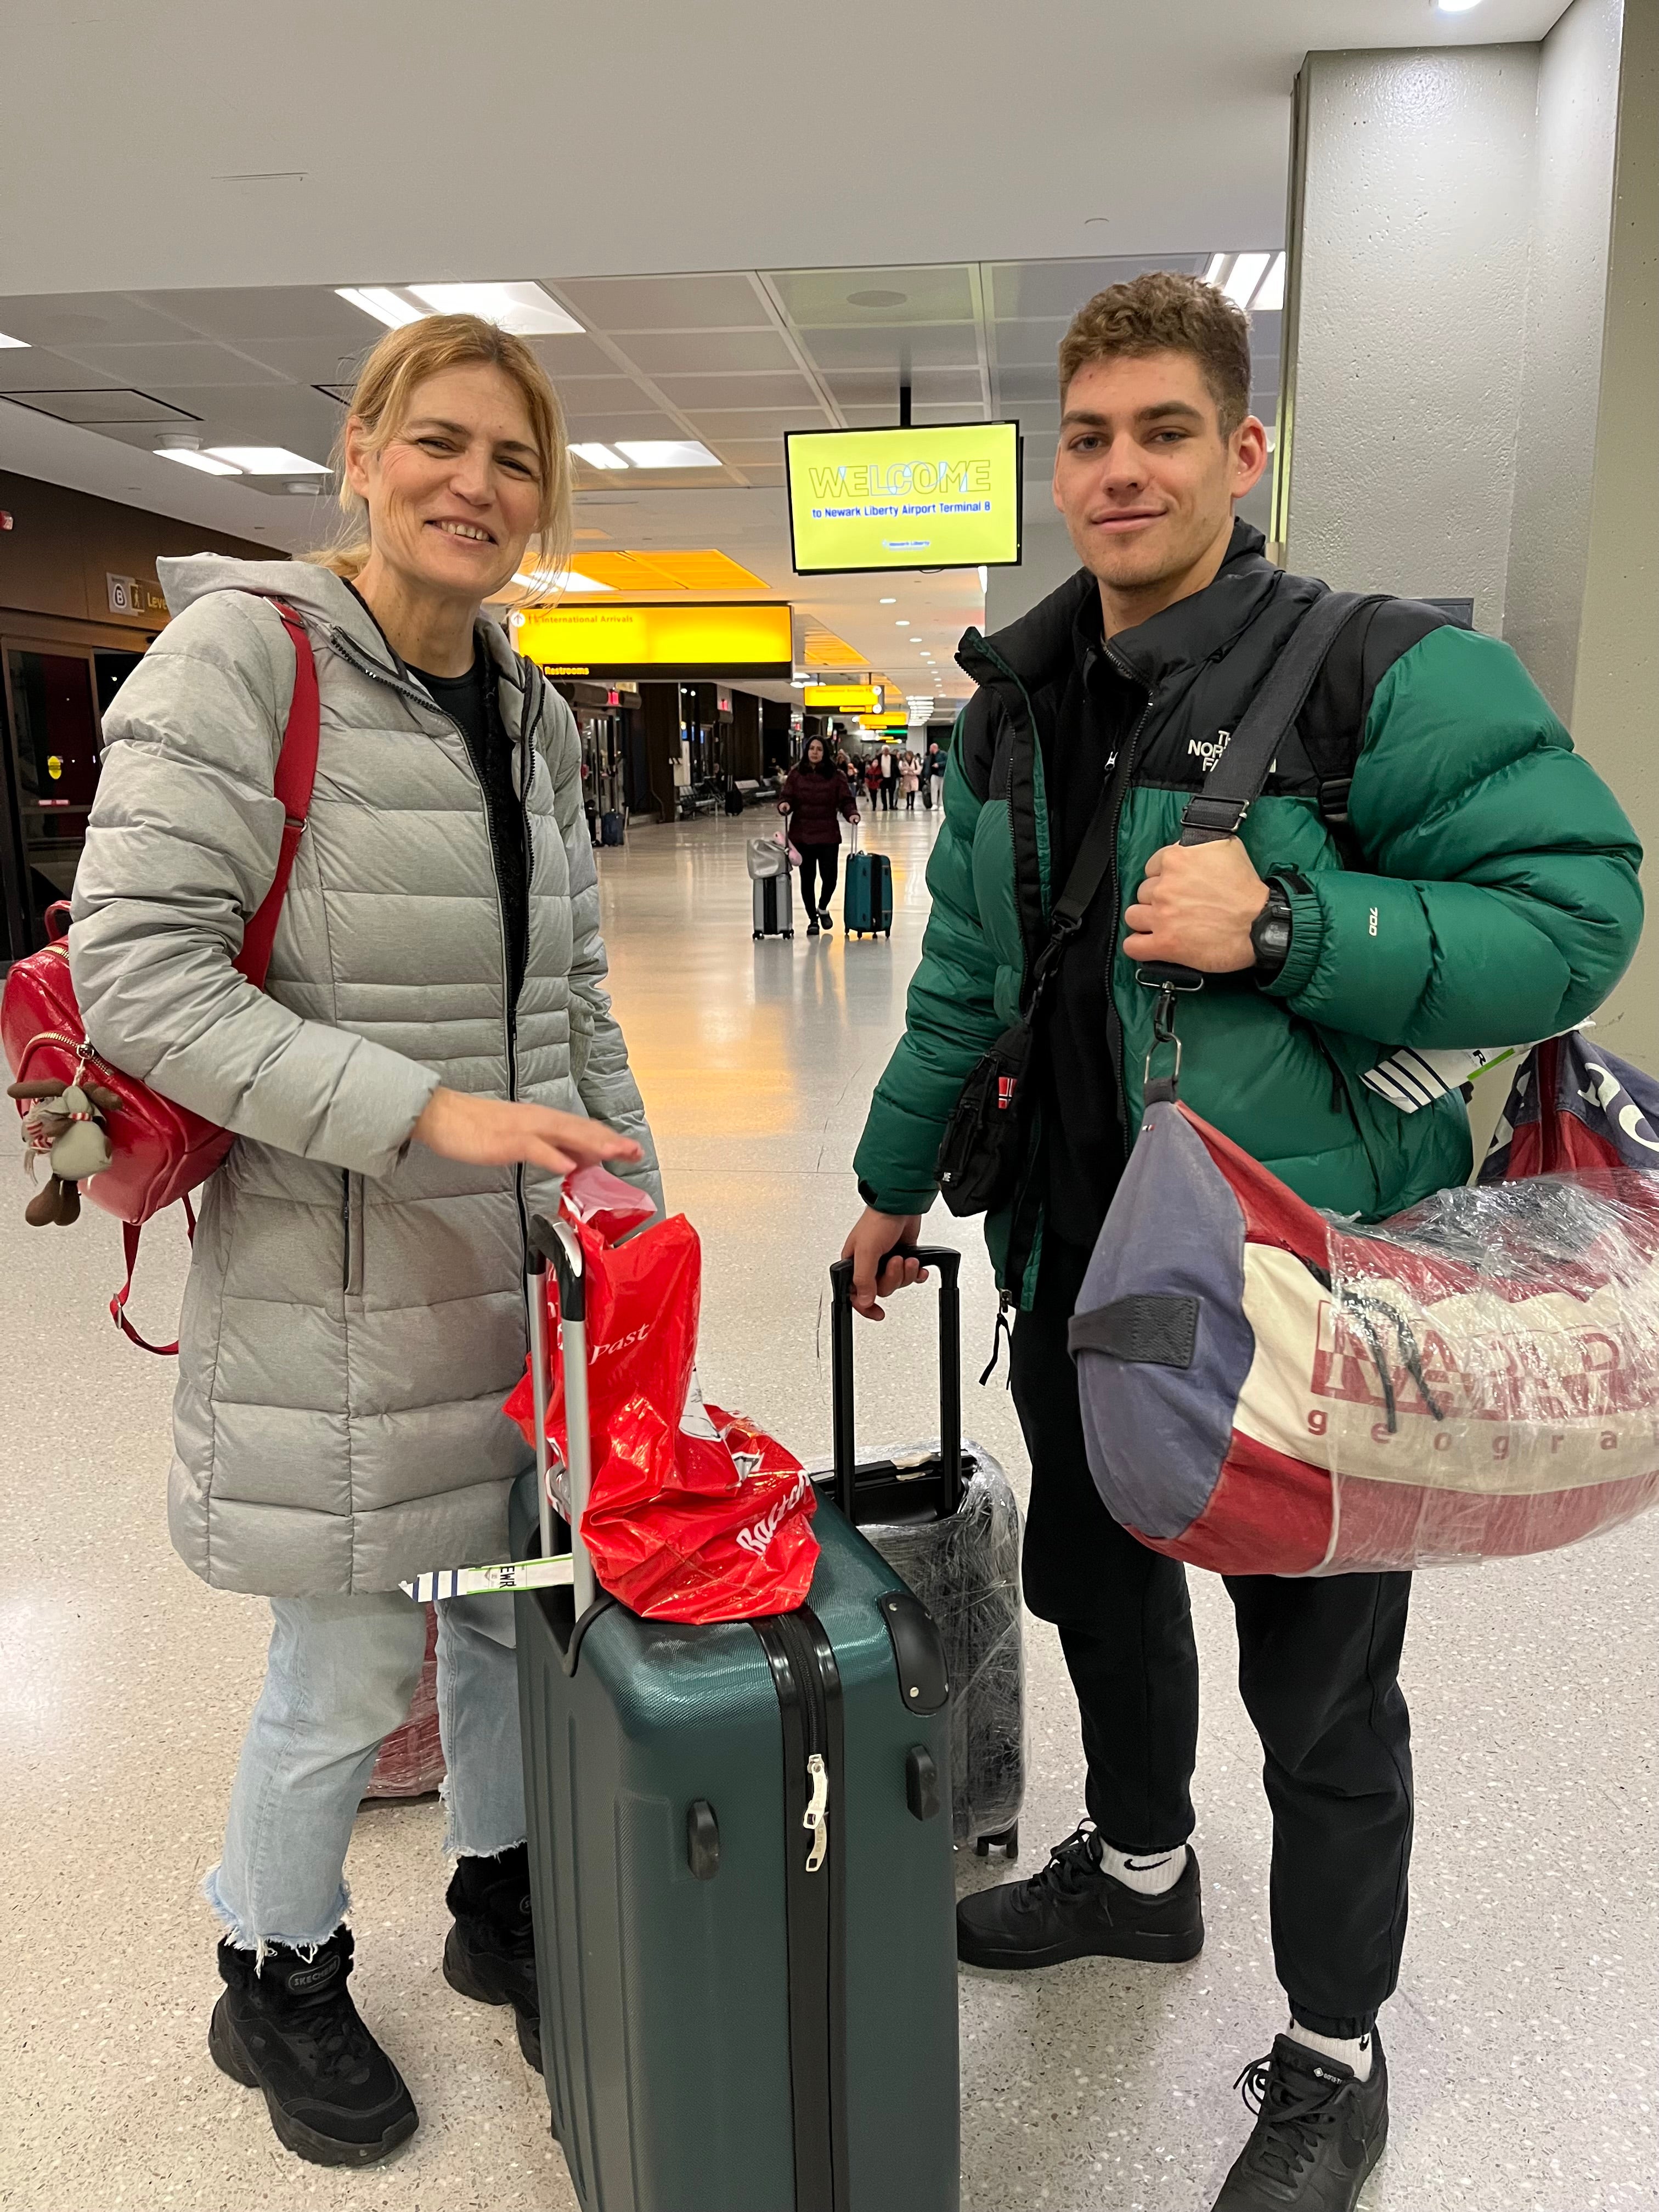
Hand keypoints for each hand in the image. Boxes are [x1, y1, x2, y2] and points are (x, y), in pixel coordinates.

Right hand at [413, 1086, 642, 1176]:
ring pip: (564, 1134)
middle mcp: (538, 1120)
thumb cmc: (476, 1128)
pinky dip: (552, 1156)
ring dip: (591, 1143)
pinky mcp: (505, 1140)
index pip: (582, 1129)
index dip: (608, 1138)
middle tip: (635, 1151)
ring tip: (615, 1153)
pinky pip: (533, 1148)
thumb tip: (574, 1161)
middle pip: (581, 1129)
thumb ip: (548, 1148)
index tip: (631, 1149)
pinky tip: (568, 1166)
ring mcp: (522, 1128)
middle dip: (609, 1141)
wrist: (443, 1115)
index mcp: (542, 1120)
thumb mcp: (519, 1139)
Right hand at [840, 1207, 924, 1319]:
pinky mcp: (902, 1255)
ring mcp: (886, 1259)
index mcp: (853, 1262)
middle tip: (895, 1262)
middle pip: (880, 1289)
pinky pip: (909, 1275)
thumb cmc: (878, 1220)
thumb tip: (863, 1301)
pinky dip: (915, 1272)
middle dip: (892, 1278)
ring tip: (907, 1258)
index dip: (865, 1305)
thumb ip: (864, 1279)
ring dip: (905, 1273)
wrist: (901, 1204)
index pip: (855, 1293)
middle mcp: (869, 1263)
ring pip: (896, 1282)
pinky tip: (918, 1266)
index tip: (877, 1312)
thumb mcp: (866, 1252)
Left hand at [1123, 838, 1268, 972]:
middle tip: (1177, 907)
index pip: (1151, 868)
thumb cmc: (1247, 889)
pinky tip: (1149, 944)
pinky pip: (1133, 946)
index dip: (1163, 878)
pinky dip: (1138, 946)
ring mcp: (1161, 916)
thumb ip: (1200, 844)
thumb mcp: (1228, 847)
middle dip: (1157, 900)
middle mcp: (1164, 887)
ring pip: (1132, 916)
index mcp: (1175, 860)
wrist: (1261, 923)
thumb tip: (1188, 844)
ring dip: (1145, 921)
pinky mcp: (1165, 944)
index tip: (1176, 886)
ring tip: (1163, 925)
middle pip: (1143, 892)